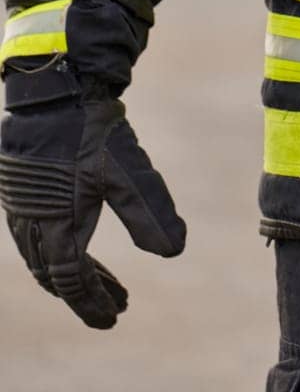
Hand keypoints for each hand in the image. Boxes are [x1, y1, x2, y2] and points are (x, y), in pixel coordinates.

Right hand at [0, 85, 185, 328]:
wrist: (54, 86)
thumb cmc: (90, 128)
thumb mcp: (128, 168)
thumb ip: (149, 211)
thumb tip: (175, 251)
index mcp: (54, 225)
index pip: (73, 281)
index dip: (94, 303)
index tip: (115, 317)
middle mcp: (30, 222)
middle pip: (56, 275)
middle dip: (87, 294)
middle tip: (118, 304)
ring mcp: (21, 205)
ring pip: (42, 257)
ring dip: (72, 274)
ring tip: (104, 282)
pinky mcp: (20, 187)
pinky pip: (34, 235)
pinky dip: (57, 249)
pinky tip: (77, 240)